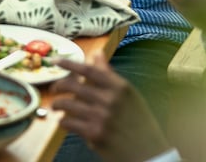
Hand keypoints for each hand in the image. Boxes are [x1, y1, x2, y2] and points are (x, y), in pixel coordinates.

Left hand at [52, 52, 170, 161]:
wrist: (150, 153)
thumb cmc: (139, 123)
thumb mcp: (129, 95)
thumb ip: (110, 76)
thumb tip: (97, 54)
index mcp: (120, 87)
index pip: (89, 70)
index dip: (69, 63)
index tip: (56, 61)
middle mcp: (110, 99)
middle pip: (74, 85)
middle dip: (59, 85)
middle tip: (55, 88)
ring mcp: (101, 116)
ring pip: (68, 104)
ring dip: (58, 104)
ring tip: (56, 106)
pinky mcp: (95, 134)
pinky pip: (70, 123)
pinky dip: (63, 122)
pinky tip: (63, 122)